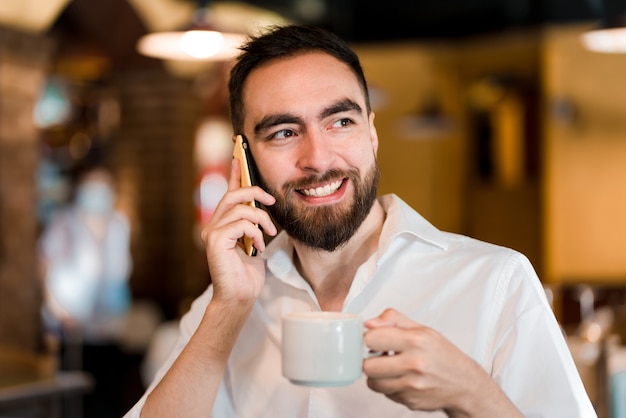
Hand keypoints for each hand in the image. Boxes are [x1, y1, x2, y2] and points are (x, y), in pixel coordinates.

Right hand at [200, 158, 275, 306]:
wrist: (240, 297)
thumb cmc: (248, 274)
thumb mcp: (255, 243)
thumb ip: (254, 225)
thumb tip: (263, 207)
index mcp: (223, 223)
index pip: (228, 191)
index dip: (235, 171)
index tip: (239, 152)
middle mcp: (213, 224)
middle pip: (233, 193)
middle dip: (255, 192)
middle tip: (272, 203)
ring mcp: (211, 232)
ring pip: (241, 208)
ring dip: (262, 220)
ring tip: (268, 236)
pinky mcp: (215, 240)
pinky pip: (241, 223)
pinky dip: (255, 233)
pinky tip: (258, 248)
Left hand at [363, 309, 521, 416]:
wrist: (465, 385)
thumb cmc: (444, 355)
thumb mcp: (423, 329)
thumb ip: (393, 320)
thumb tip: (369, 323)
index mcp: (415, 341)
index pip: (372, 339)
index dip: (369, 339)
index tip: (374, 340)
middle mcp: (414, 364)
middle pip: (368, 366)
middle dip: (370, 360)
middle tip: (379, 356)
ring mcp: (412, 386)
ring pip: (373, 383)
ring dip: (378, 376)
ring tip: (391, 368)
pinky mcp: (410, 402)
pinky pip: (386, 394)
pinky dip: (390, 387)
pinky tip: (402, 379)